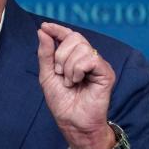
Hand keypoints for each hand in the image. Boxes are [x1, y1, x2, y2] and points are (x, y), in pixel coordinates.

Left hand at [37, 22, 115, 148]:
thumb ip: (45, 53)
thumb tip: (42, 31)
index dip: (57, 29)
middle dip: (60, 54)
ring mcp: (99, 65)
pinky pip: (90, 59)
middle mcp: (89, 58)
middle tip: (59, 73)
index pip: (69, 35)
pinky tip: (77, 82)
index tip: (44, 26)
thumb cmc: (62, 102)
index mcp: (75, 58)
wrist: (72, 122)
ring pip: (82, 48)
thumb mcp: (47, 74)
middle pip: (75, 38)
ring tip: (69, 82)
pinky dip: (77, 70)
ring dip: (68, 66)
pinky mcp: (106, 73)